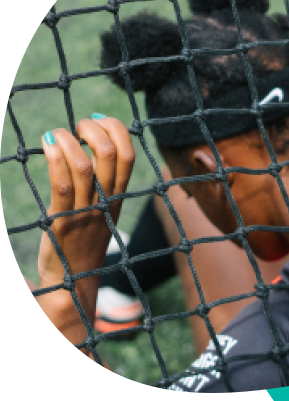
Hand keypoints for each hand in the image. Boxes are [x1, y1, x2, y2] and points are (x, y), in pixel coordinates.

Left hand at [37, 115, 135, 289]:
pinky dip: (54, 160)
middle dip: (92, 129)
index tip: (97, 121)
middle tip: (76, 128)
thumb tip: (94, 146)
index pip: (128, 154)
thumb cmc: (86, 238)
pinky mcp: (63, 221)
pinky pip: (62, 185)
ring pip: (84, 165)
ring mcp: (85, 211)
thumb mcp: (103, 208)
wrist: (76, 278)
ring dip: (68, 141)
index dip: (116, 129)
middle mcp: (106, 200)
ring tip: (56, 134)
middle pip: (109, 154)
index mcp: (118, 194)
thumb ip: (103, 182)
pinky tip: (46, 146)